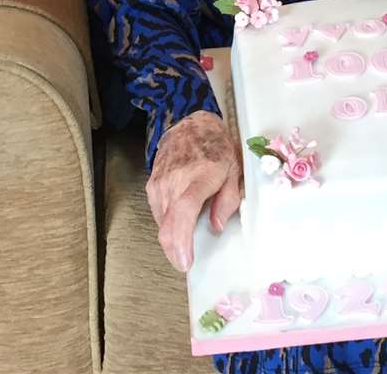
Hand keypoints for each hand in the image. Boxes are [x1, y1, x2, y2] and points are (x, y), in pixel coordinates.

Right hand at [146, 110, 240, 272]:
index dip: (181, 242)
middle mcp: (173, 183)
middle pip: (167, 227)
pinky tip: (182, 215)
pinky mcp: (152, 187)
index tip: (185, 262)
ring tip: (190, 227)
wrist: (192, 124)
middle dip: (177, 250)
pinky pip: (159, 214)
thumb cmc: (216, 147)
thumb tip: (216, 227)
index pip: (183, 213)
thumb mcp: (234, 170)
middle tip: (188, 259)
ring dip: (174, 235)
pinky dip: (169, 221)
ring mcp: (159, 185)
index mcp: (197, 179)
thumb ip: (228, 200)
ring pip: (162, 224)